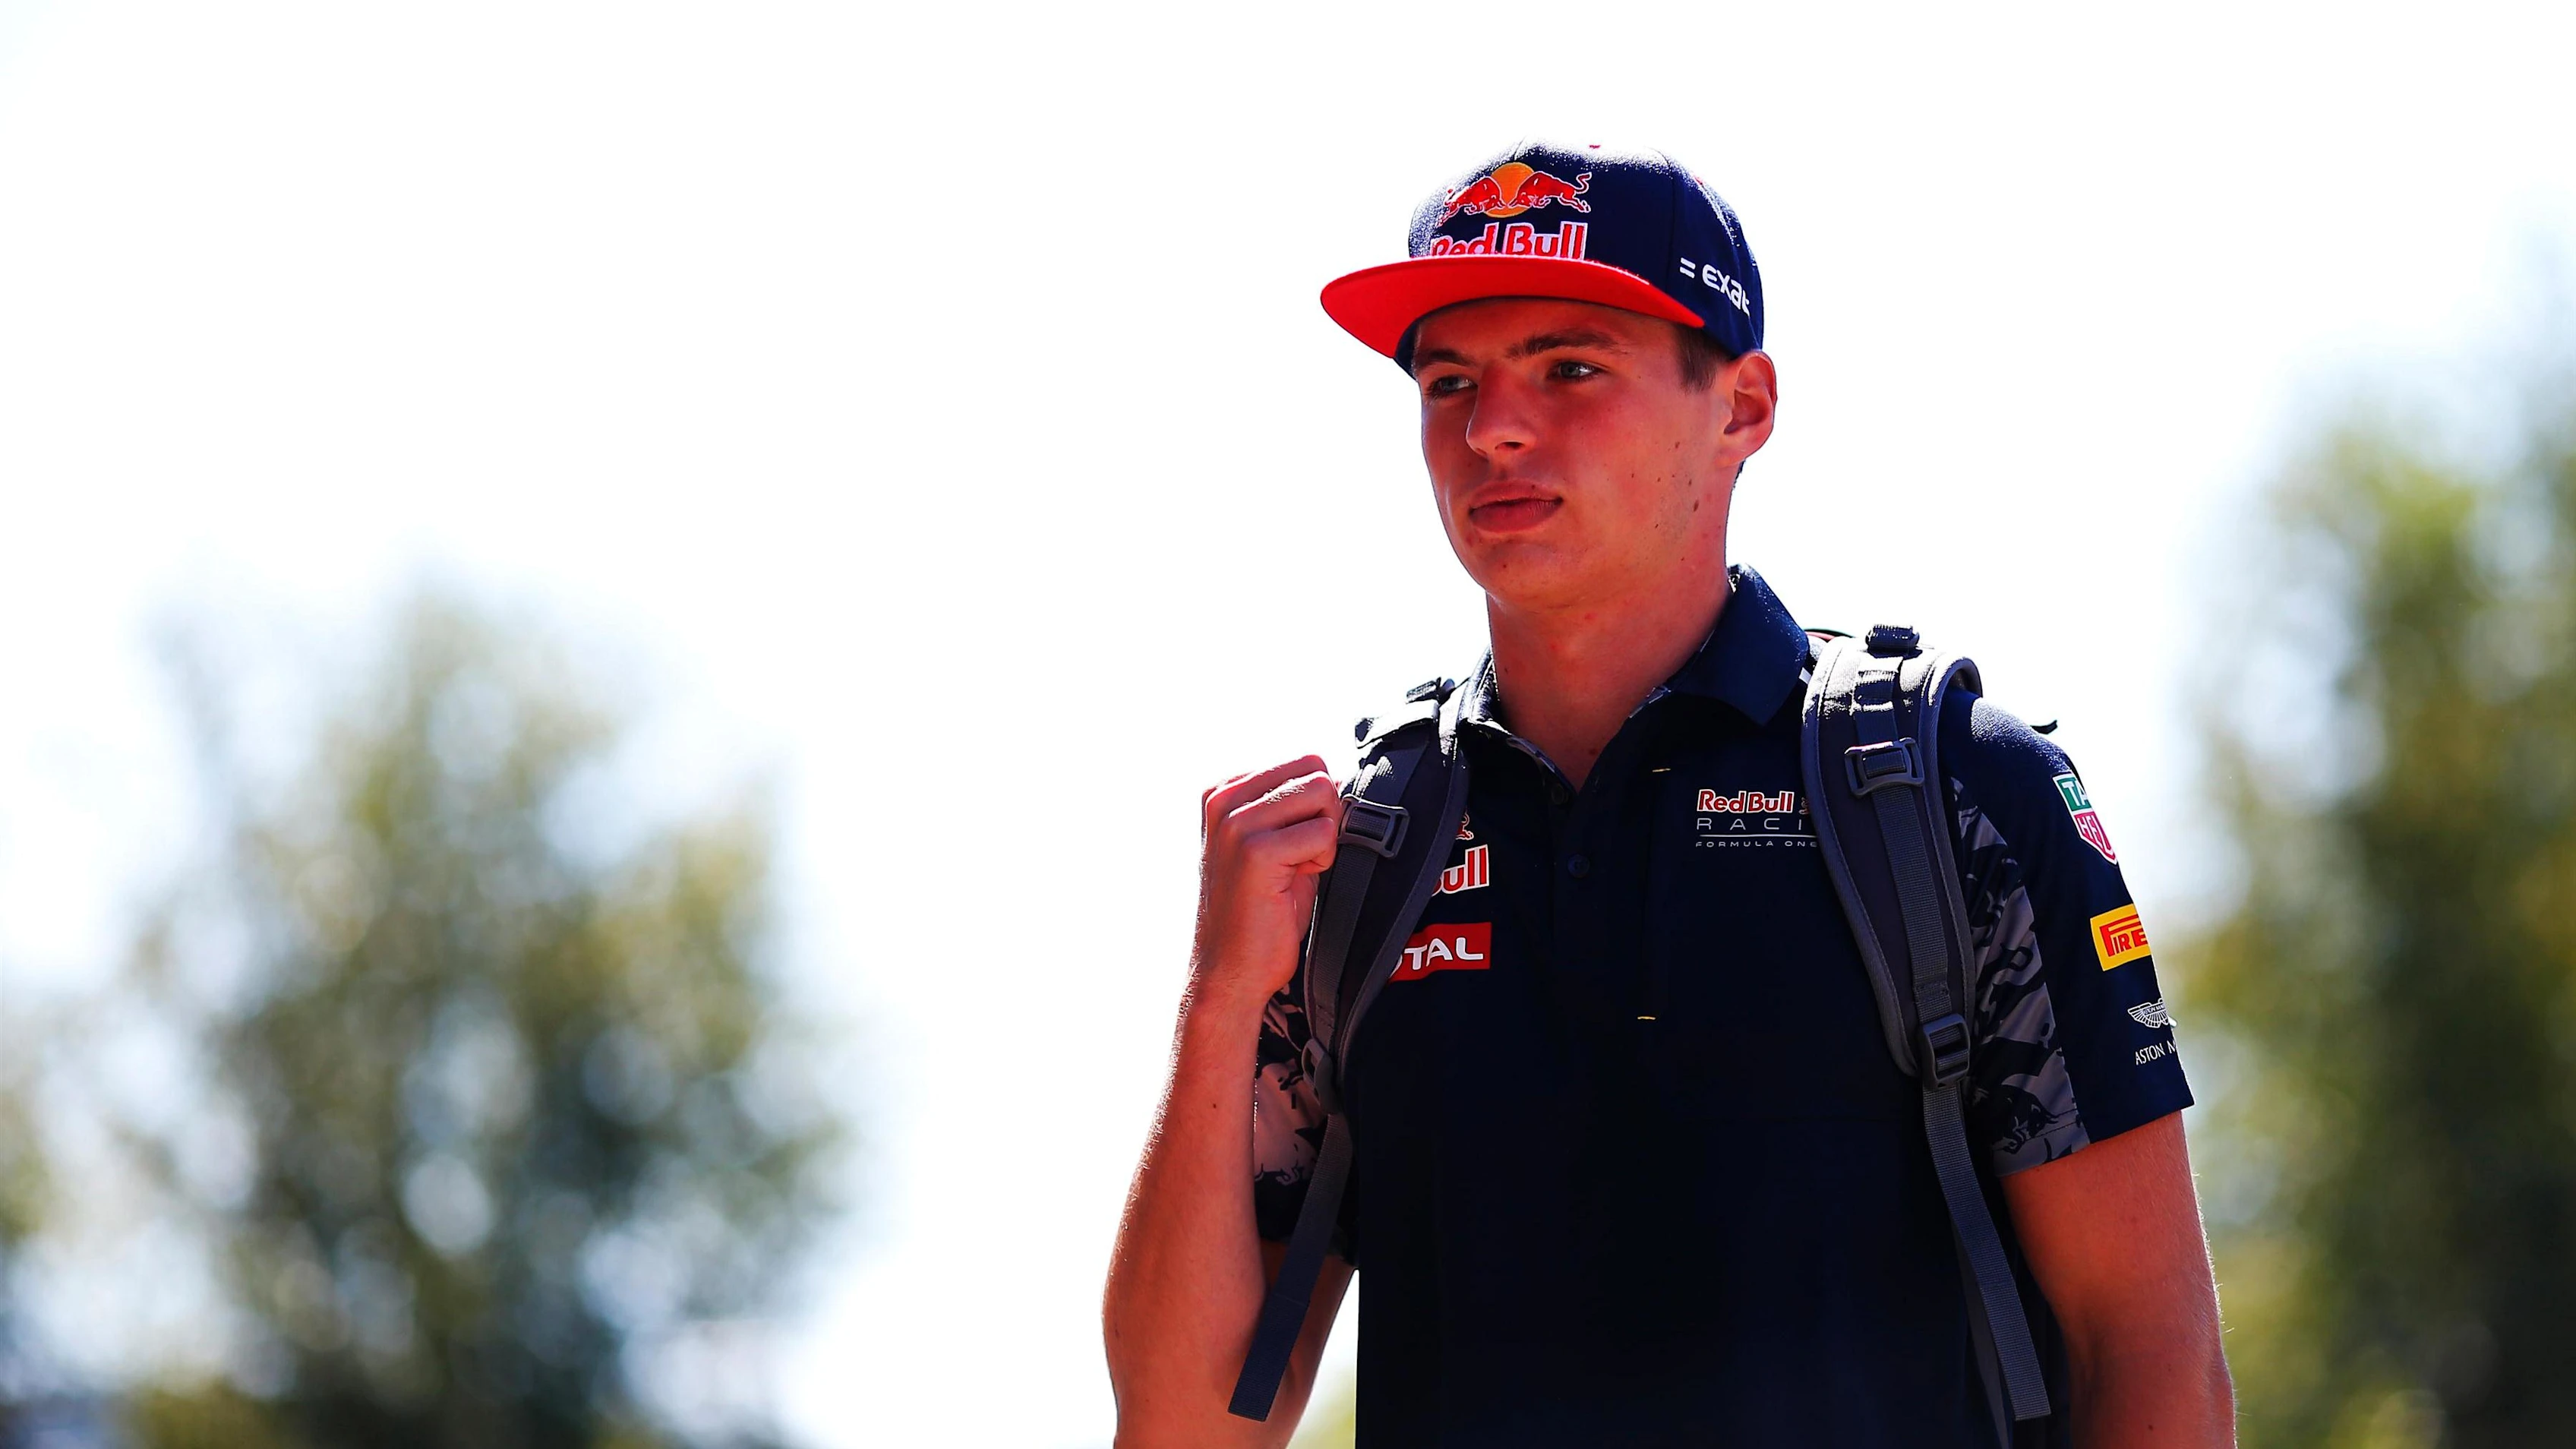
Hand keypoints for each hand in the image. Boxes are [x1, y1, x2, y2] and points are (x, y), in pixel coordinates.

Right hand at [1191, 757, 1343, 1012]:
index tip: (1289, 847)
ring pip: (1322, 794)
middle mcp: (1223, 799)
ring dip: (1322, 838)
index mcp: (1224, 791)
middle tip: (1298, 858)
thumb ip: (1292, 805)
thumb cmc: (1260, 910)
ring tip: (1292, 871)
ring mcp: (1235, 823)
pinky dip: (1322, 861)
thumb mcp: (1269, 841)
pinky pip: (1324, 832)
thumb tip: (1334, 777)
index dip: (1315, 807)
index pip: (1304, 762)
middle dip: (1323, 816)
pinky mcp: (1255, 851)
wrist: (1231, 969)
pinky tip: (1290, 886)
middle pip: (1315, 771)